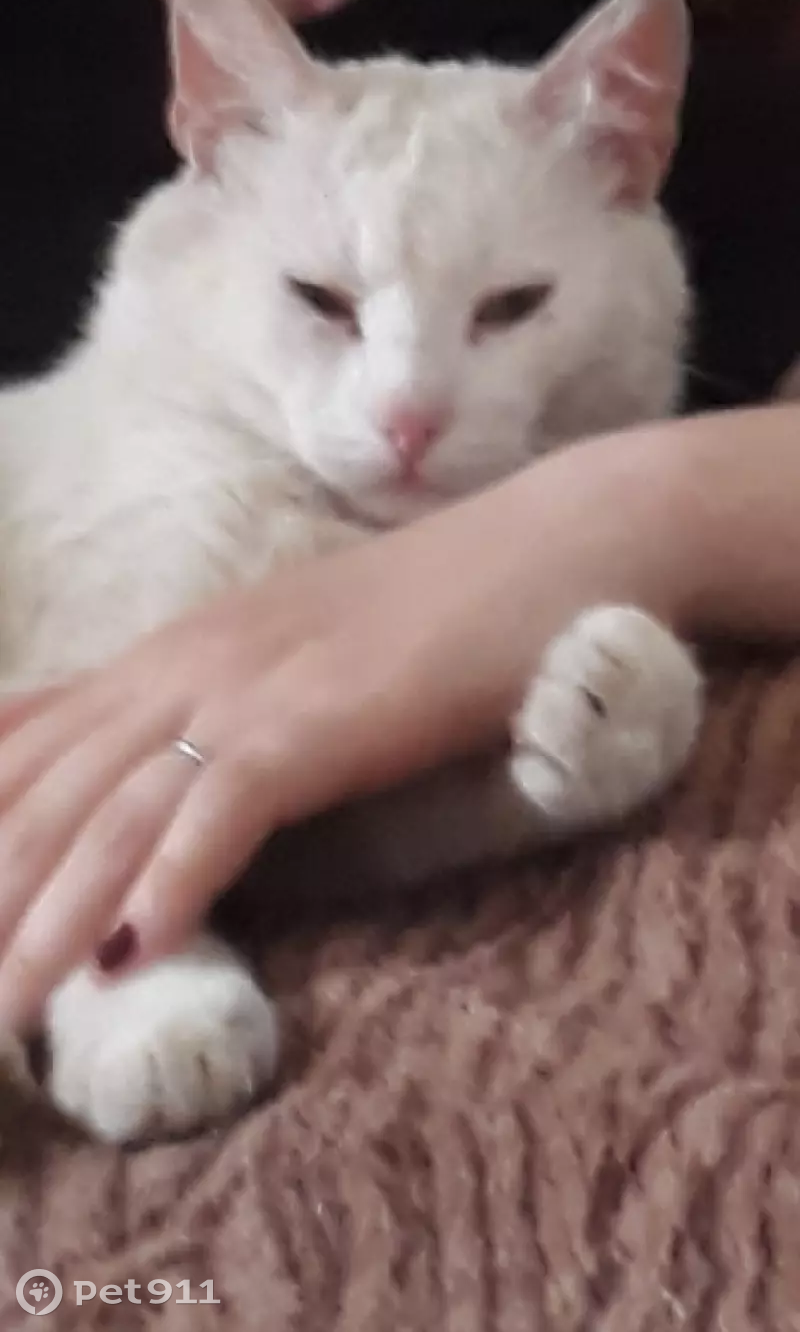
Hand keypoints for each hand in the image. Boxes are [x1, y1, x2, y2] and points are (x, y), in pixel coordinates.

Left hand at [0, 426, 694, 1030]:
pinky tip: (139, 952)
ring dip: (52, 921)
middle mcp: (187, 666)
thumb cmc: (435, 614)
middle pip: (49, 797)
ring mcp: (255, 686)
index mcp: (171, 657)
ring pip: (118, 813)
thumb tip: (157, 790)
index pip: (25, 749)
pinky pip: (229, 804)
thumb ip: (211, 715)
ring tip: (6, 1016)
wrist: (553, 546)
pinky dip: (178, 879)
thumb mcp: (289, 662)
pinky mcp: (327, 715)